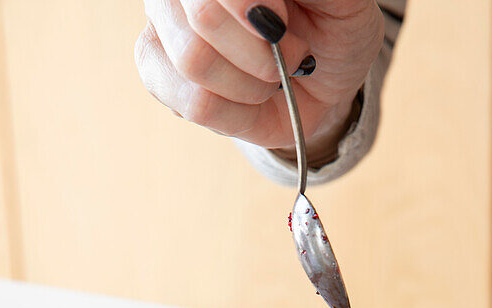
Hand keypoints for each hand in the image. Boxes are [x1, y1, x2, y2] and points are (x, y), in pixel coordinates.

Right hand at [135, 1, 383, 155]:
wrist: (325, 74)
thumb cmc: (333, 23)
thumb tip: (259, 6)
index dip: (250, 8)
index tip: (283, 24)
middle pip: (203, 18)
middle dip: (262, 53)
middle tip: (292, 55)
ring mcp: (163, 25)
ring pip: (195, 62)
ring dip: (252, 84)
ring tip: (274, 77)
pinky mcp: (158, 74)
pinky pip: (193, 103)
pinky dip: (237, 113)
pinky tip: (252, 101)